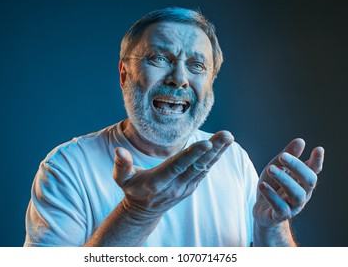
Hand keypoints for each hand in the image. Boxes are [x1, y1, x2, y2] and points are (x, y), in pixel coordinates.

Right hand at [113, 131, 233, 220]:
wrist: (143, 212)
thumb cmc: (132, 190)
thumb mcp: (122, 179)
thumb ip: (121, 165)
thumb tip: (119, 150)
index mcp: (158, 181)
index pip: (177, 166)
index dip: (192, 155)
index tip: (206, 143)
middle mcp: (175, 186)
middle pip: (196, 166)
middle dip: (212, 150)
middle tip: (226, 135)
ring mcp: (185, 188)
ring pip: (204, 168)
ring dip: (218, 153)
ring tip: (228, 137)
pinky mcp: (191, 187)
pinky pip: (204, 171)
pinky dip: (214, 159)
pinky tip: (222, 146)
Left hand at [253, 138, 323, 227]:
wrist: (262, 211)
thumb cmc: (272, 186)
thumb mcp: (276, 168)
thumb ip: (287, 156)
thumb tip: (301, 141)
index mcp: (302, 181)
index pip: (313, 170)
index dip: (317, 161)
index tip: (318, 149)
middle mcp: (302, 194)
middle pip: (308, 180)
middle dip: (297, 166)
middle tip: (282, 156)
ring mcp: (293, 206)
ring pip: (296, 194)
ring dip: (284, 180)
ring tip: (270, 169)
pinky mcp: (280, 215)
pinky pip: (279, 206)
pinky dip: (271, 195)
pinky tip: (262, 186)